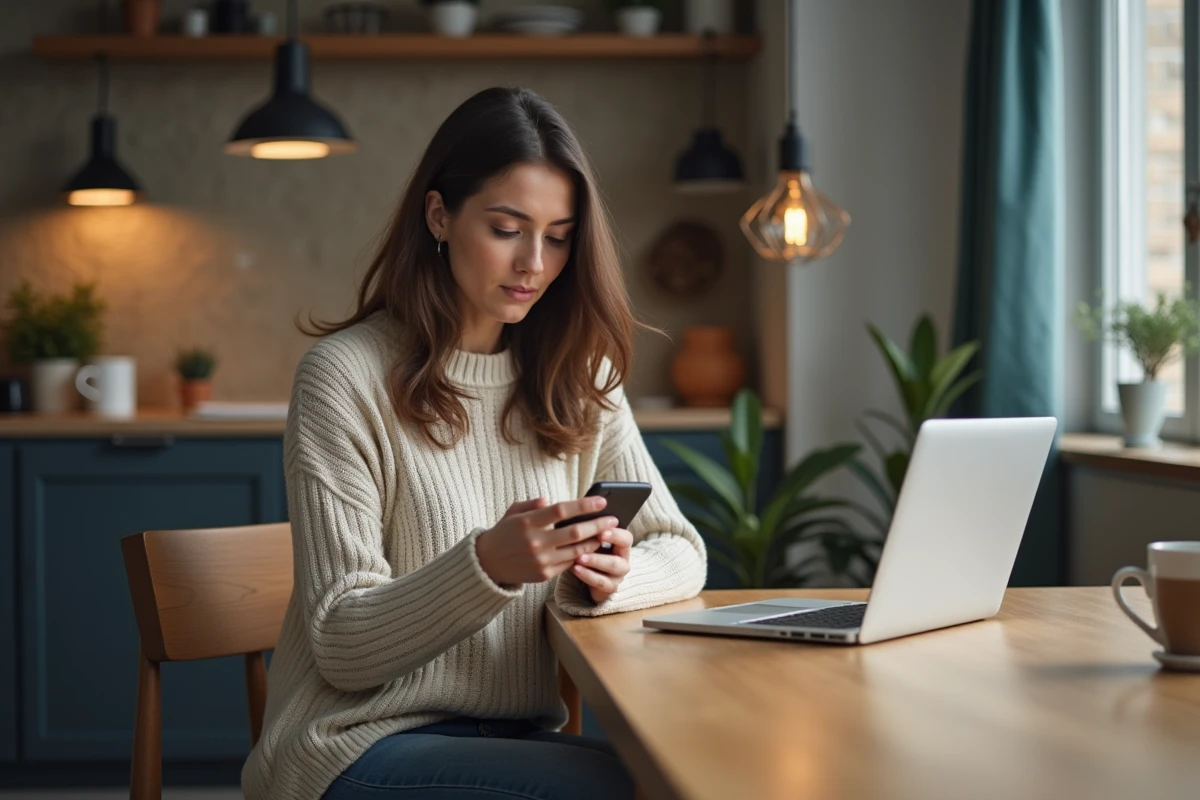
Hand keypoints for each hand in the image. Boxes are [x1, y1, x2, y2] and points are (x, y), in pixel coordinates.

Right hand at [475, 496, 617, 587]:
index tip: (601, 501)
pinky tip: (592, 548)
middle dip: (598, 525)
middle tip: (613, 519)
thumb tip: (550, 500)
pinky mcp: (544, 574)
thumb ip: (532, 504)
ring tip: (607, 533)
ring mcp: (541, 560)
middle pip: (575, 533)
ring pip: (577, 551)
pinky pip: (569, 564)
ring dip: (595, 542)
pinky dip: (583, 556)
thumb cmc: (503, 533)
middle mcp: (535, 542)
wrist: (487, 564)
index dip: (584, 505)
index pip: (561, 511)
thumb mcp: (513, 512)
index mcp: (527, 522)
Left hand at [572, 527, 632, 603]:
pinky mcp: (609, 588)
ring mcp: (618, 576)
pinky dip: (587, 575)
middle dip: (603, 550)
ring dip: (594, 561)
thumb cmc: (591, 551)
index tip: (601, 531)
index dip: (615, 534)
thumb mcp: (592, 540)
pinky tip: (574, 568)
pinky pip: (600, 582)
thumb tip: (579, 517)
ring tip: (578, 557)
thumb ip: (591, 531)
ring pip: (611, 569)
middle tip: (590, 543)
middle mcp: (623, 561)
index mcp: (622, 546)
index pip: (626, 538)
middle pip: (619, 556)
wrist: (590, 575)